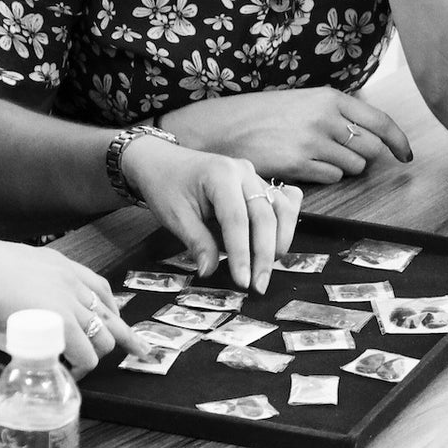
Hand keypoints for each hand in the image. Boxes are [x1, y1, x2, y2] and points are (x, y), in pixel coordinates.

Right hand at [0, 234, 149, 373]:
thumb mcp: (8, 266)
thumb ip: (20, 280)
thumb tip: (12, 293)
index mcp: (58, 265)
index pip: (98, 286)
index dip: (112, 308)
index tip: (121, 319)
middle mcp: (70, 281)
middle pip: (110, 314)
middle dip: (124, 336)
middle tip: (141, 351)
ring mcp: (69, 303)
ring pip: (103, 337)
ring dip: (95, 354)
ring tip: (80, 368)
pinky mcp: (63, 325)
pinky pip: (86, 354)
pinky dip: (82, 368)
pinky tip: (72, 373)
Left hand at [120, 139, 304, 294]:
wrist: (161, 161)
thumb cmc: (166, 185)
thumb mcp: (174, 215)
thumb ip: (197, 242)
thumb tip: (210, 272)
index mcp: (220, 175)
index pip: (237, 220)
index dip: (241, 254)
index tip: (243, 282)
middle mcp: (243, 171)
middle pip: (264, 216)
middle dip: (264, 255)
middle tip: (258, 286)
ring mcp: (253, 176)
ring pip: (281, 209)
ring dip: (280, 241)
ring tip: (266, 269)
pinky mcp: (258, 183)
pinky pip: (283, 201)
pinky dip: (286, 222)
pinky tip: (279, 242)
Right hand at [160, 87, 410, 184]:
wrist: (224, 127)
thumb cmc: (263, 115)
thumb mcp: (302, 102)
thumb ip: (334, 113)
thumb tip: (368, 135)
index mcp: (329, 97)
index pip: (381, 121)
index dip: (399, 141)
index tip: (406, 155)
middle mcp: (326, 117)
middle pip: (372, 148)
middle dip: (366, 158)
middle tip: (346, 157)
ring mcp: (313, 141)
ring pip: (354, 167)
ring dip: (344, 168)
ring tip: (318, 159)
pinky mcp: (300, 164)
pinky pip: (332, 178)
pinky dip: (325, 176)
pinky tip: (305, 167)